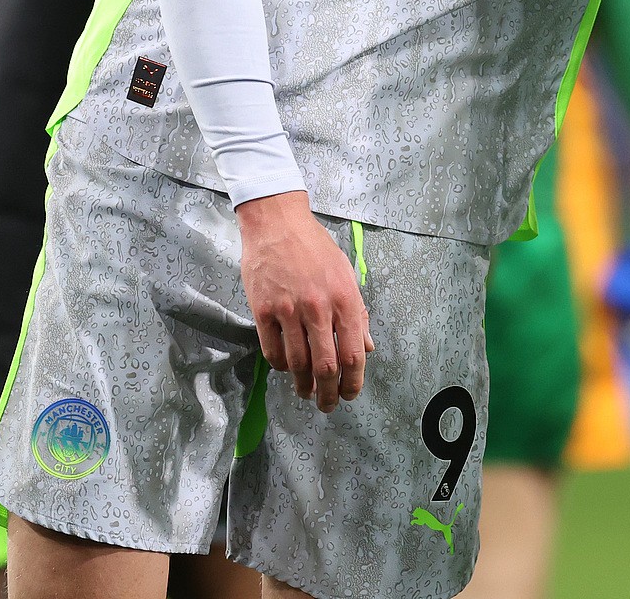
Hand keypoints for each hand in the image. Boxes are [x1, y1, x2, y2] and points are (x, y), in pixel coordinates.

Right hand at [235, 191, 372, 411]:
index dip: (353, 381)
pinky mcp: (263, 310)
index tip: (350, 394)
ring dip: (303, 385)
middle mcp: (318, 308)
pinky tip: (286, 368)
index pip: (353, 353)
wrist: (277, 223)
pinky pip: (272, 351)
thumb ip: (357, 313)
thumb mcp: (345, 275)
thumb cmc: (316, 248)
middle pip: (326, 366)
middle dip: (328, 393)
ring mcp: (288, 311)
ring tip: (306, 392)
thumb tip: (367, 347)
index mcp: (345, 299)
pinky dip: (280, 366)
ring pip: (297, 364)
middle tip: (327, 405)